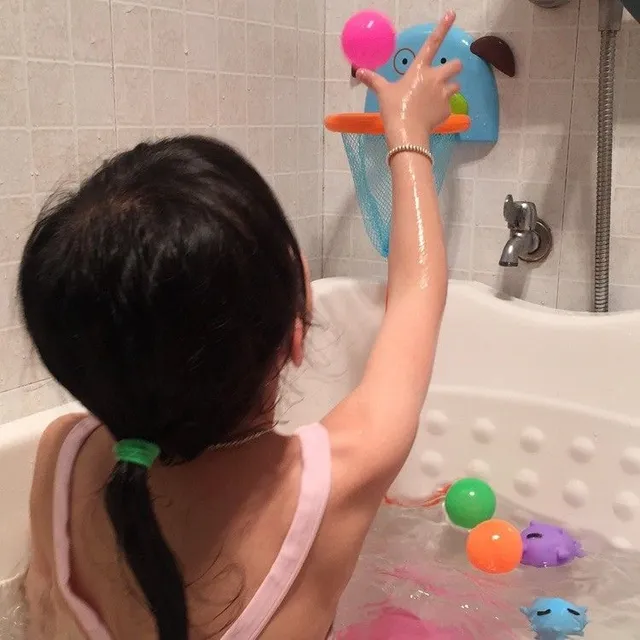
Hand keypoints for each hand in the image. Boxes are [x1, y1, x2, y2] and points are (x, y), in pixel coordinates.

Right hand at [356, 11, 461, 147]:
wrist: (407, 133)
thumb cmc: (394, 109)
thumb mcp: (383, 93)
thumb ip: (373, 80)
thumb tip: (358, 71)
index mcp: (419, 69)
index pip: (432, 43)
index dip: (443, 27)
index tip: (452, 14)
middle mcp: (435, 78)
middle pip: (456, 65)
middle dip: (453, 68)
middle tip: (444, 77)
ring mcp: (443, 94)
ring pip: (456, 86)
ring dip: (449, 89)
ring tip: (436, 99)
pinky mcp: (447, 109)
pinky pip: (449, 106)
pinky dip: (442, 109)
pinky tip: (431, 116)